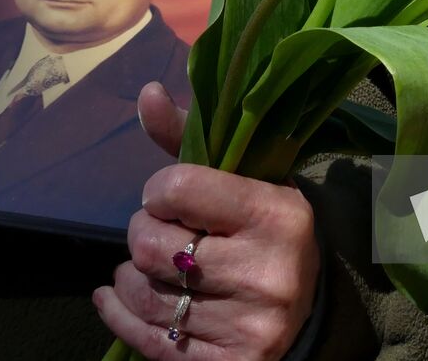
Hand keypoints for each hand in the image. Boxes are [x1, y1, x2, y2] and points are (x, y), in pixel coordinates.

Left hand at [91, 85, 320, 359]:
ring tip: (147, 266)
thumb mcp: (242, 178)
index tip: (170, 197)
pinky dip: (120, 313)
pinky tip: (117, 297)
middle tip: (161, 233)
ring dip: (132, 275)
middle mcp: (267, 273)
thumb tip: (147, 92)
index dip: (159, 191)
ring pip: (144, 293)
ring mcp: (247, 326)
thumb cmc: (264, 230)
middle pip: (151, 245)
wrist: (310, 308)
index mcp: (276, 214)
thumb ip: (190, 137)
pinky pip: (145, 339)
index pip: (176, 189)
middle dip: (143, 234)